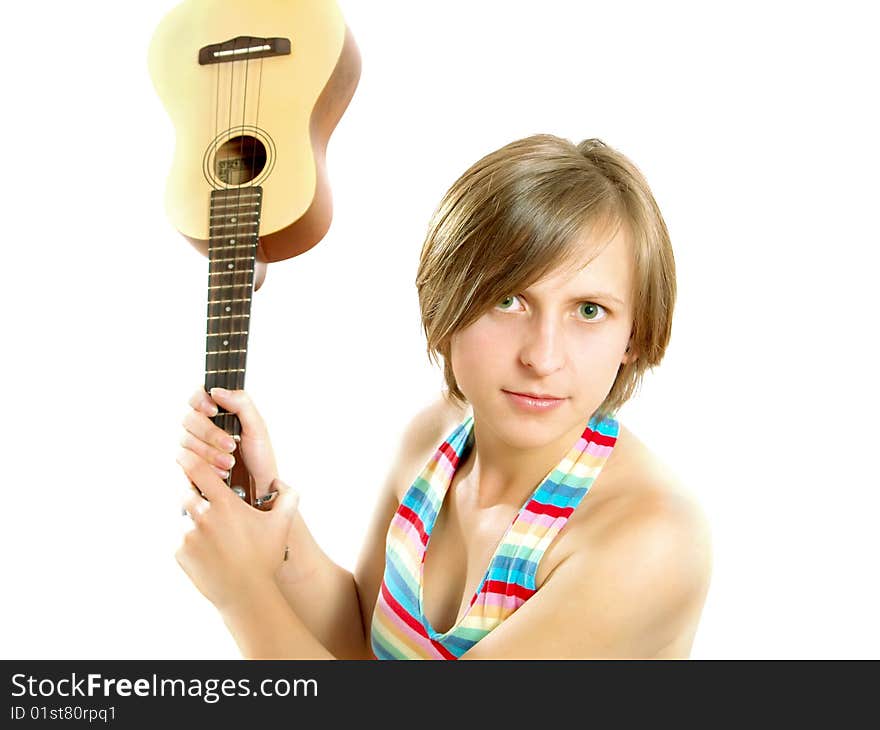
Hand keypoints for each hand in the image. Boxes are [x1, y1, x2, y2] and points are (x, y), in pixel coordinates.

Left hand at [175, 468, 299, 611]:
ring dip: (193, 517)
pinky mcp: (179, 553)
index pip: (198, 471)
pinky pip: (180, 538)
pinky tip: (208, 550)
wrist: (246, 594)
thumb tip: (280, 482)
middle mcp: (202, 517)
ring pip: (183, 516)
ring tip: (212, 530)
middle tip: (206, 499)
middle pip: (185, 491)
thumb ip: (287, 497)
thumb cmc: (265, 558)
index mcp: (225, 505)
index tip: (186, 454)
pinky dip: (190, 540)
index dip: (190, 459)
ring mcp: (187, 536)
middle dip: (193, 492)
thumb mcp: (282, 524)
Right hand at [180, 386, 277, 501]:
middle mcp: (201, 428)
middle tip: (230, 445)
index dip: (200, 400)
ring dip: (209, 453)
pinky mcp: (188, 467)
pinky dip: (203, 467)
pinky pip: (183, 462)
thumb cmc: (259, 458)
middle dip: (210, 434)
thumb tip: (216, 391)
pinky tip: (221, 473)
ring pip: (185, 440)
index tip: (213, 411)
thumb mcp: (257, 428)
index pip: (197, 396)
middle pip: (189, 419)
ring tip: (229, 463)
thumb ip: (241, 404)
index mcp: (218, 413)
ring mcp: (193, 447)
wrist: (260, 490)